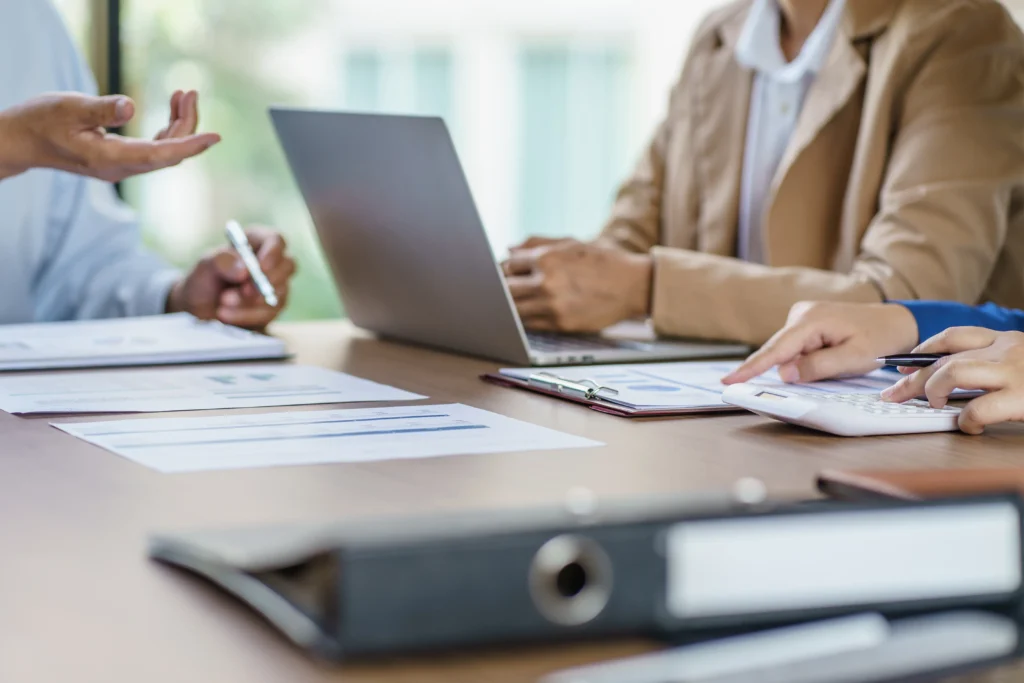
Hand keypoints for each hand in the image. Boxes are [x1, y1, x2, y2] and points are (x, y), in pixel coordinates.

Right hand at [0, 90, 219, 181]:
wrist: (24, 141)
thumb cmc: (42, 121)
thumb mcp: (68, 108)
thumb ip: (100, 109)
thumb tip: (130, 107)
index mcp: (110, 158)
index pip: (160, 155)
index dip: (189, 145)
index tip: (214, 137)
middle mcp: (121, 168)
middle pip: (169, 153)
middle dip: (187, 125)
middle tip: (190, 92)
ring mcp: (122, 166)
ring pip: (165, 151)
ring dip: (179, 124)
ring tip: (184, 94)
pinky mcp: (122, 159)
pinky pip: (155, 148)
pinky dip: (168, 128)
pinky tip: (172, 107)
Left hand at [167, 227, 295, 329]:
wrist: (198, 310)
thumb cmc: (204, 280)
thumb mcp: (205, 266)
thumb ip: (222, 261)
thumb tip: (244, 269)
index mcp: (255, 242)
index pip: (275, 239)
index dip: (273, 252)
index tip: (261, 267)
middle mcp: (271, 262)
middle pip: (288, 265)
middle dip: (266, 281)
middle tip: (245, 291)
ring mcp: (276, 285)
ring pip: (279, 292)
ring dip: (250, 301)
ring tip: (223, 305)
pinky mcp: (273, 307)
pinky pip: (270, 312)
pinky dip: (248, 315)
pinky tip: (227, 315)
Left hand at [502, 238, 651, 332]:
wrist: (633, 285)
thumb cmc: (603, 261)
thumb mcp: (571, 242)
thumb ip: (537, 243)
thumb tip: (509, 250)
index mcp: (546, 258)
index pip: (508, 265)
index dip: (505, 269)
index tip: (507, 273)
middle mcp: (546, 281)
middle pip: (505, 289)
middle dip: (502, 289)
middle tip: (502, 290)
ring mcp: (552, 305)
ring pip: (514, 310)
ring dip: (510, 307)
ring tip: (515, 304)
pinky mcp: (561, 324)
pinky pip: (530, 324)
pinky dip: (525, 320)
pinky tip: (529, 314)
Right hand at [722, 302, 918, 384]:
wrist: (895, 322)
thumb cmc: (879, 338)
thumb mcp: (853, 358)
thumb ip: (817, 366)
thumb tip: (784, 373)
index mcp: (811, 319)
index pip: (776, 349)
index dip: (752, 367)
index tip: (729, 380)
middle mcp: (800, 313)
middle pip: (779, 351)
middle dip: (791, 369)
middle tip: (826, 368)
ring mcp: (801, 316)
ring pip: (787, 351)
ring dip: (803, 364)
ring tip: (839, 358)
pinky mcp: (804, 323)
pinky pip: (795, 348)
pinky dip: (805, 358)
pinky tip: (830, 356)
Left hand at [880, 327, 1023, 433]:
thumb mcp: (1021, 362)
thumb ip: (991, 363)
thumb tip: (946, 377)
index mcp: (1005, 339)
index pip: (952, 337)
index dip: (922, 351)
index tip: (902, 368)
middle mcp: (1006, 349)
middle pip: (944, 360)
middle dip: (912, 380)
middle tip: (892, 395)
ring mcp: (1013, 371)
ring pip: (952, 372)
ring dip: (934, 390)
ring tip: (934, 405)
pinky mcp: (1021, 397)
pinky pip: (978, 409)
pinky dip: (966, 421)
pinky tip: (969, 426)